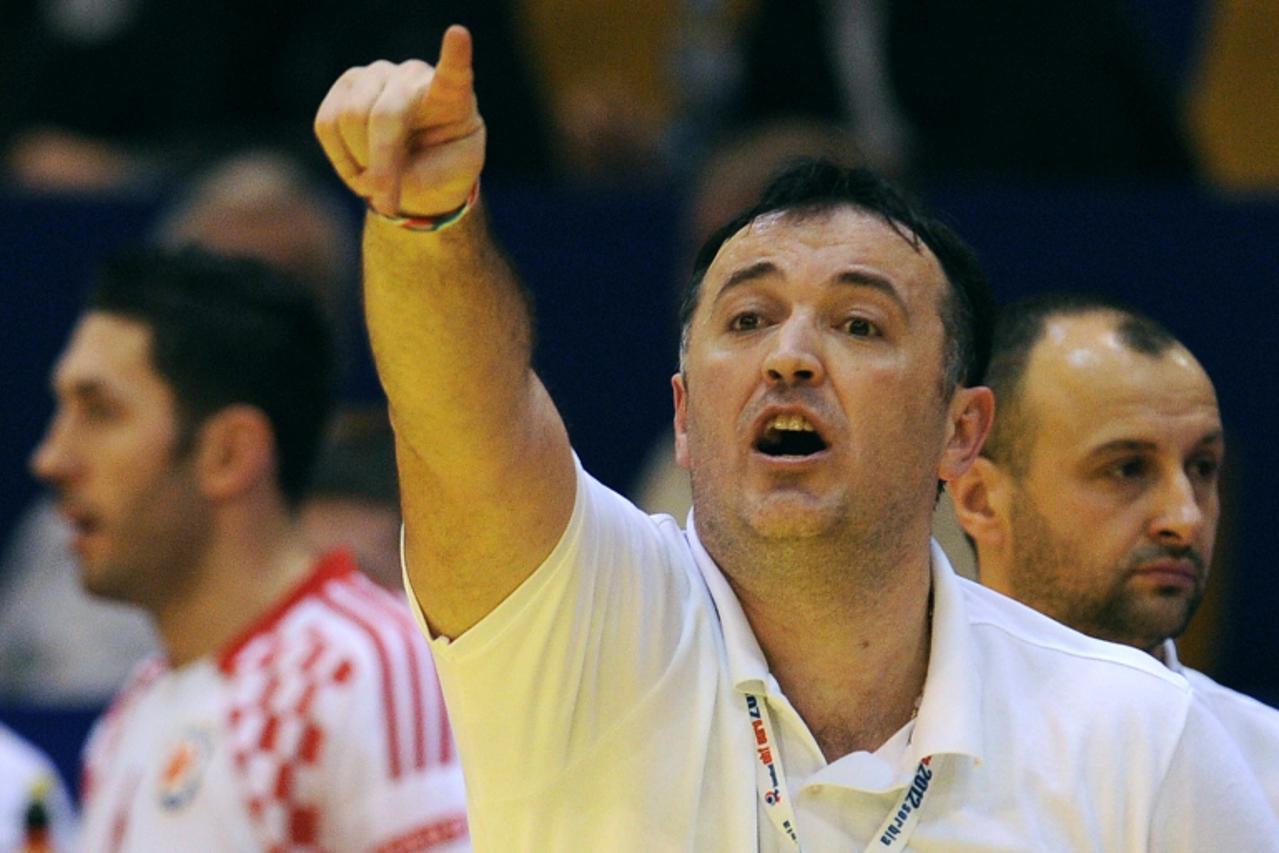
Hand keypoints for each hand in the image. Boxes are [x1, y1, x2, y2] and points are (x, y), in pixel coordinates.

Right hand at [314, 25, 484, 217]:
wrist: (420, 168)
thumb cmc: (444, 167)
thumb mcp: (450, 178)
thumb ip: (420, 173)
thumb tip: (375, 176)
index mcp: (451, 96)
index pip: (454, 73)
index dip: (455, 56)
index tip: (458, 35)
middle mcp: (412, 75)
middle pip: (383, 116)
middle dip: (382, 166)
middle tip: (388, 201)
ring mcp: (375, 75)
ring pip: (349, 119)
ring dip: (361, 165)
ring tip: (381, 180)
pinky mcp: (345, 87)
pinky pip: (326, 125)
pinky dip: (340, 158)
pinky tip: (361, 168)